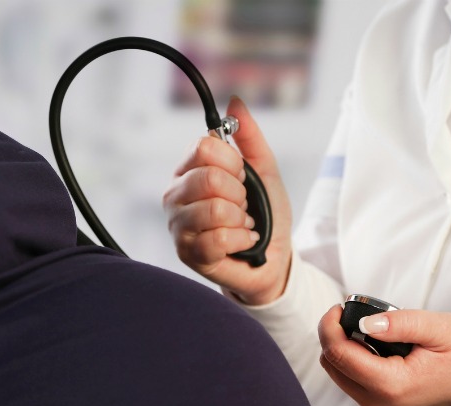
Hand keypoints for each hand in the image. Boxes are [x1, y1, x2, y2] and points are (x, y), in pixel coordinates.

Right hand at [162, 96, 292, 304]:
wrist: (274, 257)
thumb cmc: (265, 215)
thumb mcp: (265, 171)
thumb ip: (250, 137)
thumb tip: (235, 103)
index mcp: (189, 169)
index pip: (203, 147)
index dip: (233, 162)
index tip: (242, 177)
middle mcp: (176, 195)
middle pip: (208, 177)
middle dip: (239, 194)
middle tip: (242, 206)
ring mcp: (178, 225)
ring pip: (214, 209)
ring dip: (240, 220)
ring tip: (241, 225)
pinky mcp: (188, 253)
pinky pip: (217, 238)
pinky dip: (241, 240)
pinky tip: (242, 242)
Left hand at [317, 305, 450, 405]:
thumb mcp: (437, 328)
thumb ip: (398, 323)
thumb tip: (364, 322)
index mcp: (393, 385)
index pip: (339, 355)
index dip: (330, 327)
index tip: (339, 307)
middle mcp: (381, 404)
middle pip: (333, 366)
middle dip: (335, 336)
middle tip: (352, 314)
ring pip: (339, 375)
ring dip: (345, 348)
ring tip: (368, 330)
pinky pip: (353, 383)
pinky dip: (356, 361)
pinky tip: (374, 347)